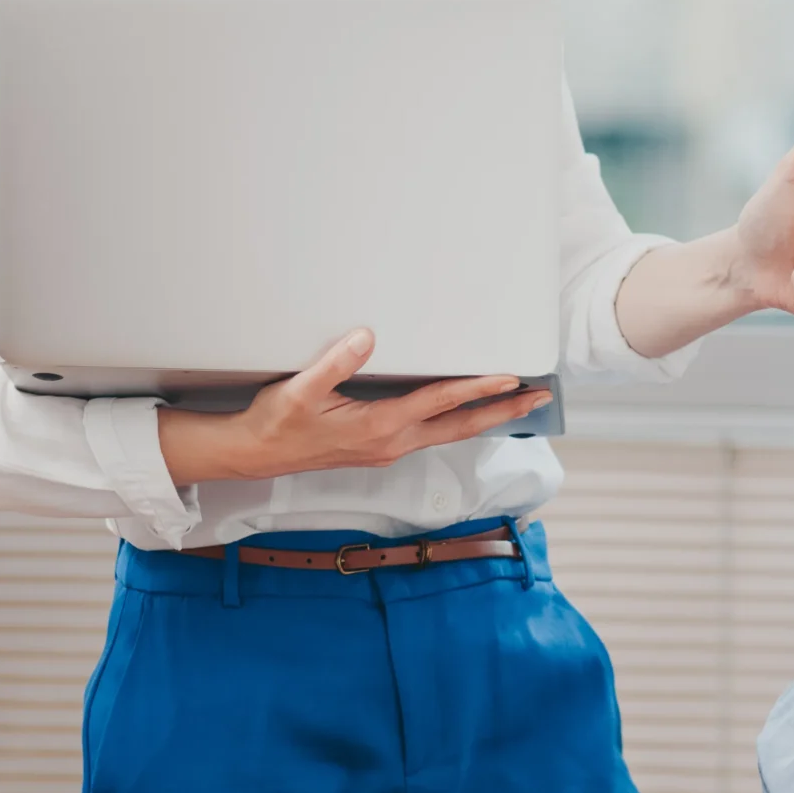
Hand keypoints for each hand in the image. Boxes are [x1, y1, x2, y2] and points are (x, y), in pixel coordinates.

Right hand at [156, 328, 551, 484]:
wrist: (255, 455)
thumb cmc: (276, 422)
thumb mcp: (300, 389)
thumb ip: (334, 363)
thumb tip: (366, 337)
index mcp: (379, 426)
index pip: (440, 403)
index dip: (476, 388)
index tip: (510, 377)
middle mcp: (392, 442)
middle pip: (460, 426)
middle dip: (502, 411)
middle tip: (538, 397)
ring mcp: (388, 449)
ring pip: (449, 433)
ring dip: (485, 418)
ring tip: (516, 403)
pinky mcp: (380, 448)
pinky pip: (432, 434)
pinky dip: (458, 422)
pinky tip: (466, 413)